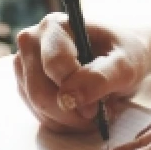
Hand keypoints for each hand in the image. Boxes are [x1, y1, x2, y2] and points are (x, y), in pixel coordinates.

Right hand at [14, 13, 148, 132]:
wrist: (121, 59)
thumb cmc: (124, 55)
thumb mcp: (125, 65)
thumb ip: (100, 78)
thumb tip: (69, 98)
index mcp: (54, 26)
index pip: (54, 66)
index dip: (77, 91)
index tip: (98, 105)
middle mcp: (32, 42)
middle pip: (40, 92)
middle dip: (72, 112)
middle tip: (99, 113)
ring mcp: (25, 65)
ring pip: (38, 108)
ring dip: (70, 120)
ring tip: (95, 109)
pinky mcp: (26, 86)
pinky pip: (40, 116)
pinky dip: (65, 122)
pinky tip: (82, 112)